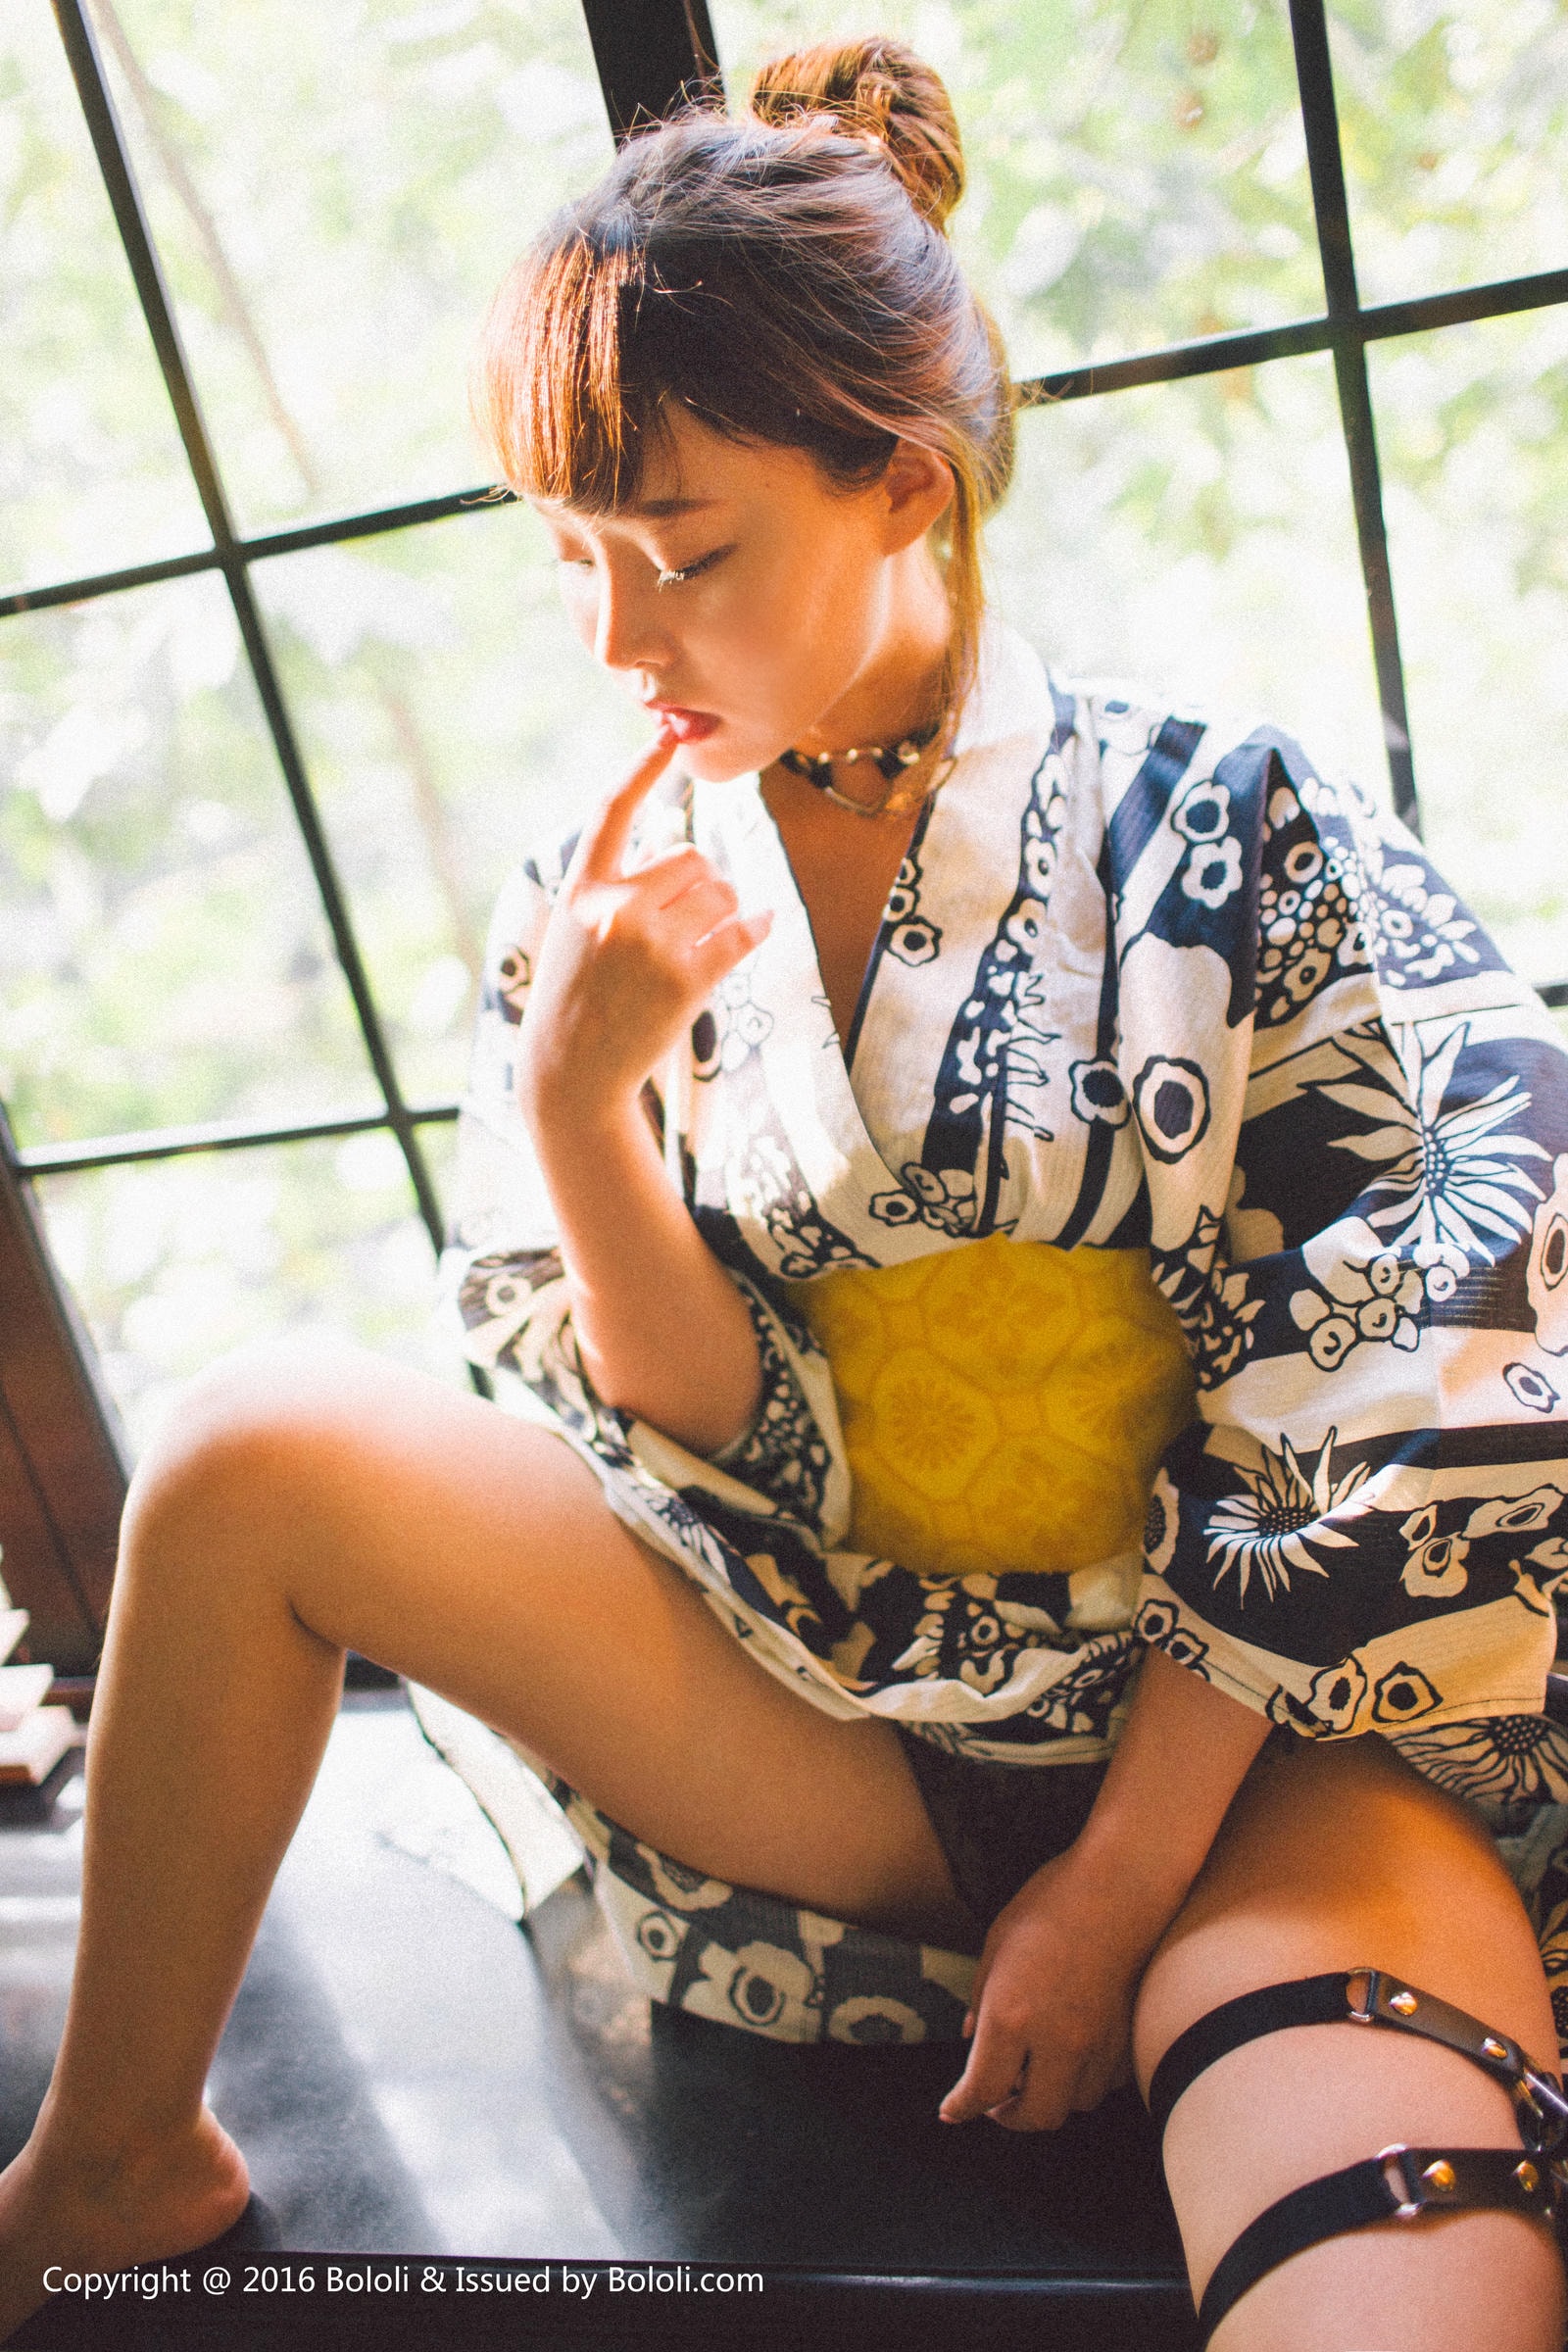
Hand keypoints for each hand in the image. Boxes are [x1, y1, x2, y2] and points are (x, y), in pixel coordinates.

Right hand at [518, 731, 772, 1129]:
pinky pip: (741, 933)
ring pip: (720, 892)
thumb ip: (614, 884)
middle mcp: (614, 909)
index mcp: (580, 890)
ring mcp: (651, 946)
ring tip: (700, 938)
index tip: (667, 735)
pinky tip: (763, 924)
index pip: (611, 811)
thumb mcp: (574, 930)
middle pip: (689, 857)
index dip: (641, 768)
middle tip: (689, 916)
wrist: (572, 1072)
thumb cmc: (575, 997)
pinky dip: (757, 926)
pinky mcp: (686, 981)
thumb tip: (676, 837)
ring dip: (723, 908)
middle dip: (700, 880)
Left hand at [938, 1838, 1175, 2132]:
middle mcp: (1056, 2041)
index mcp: (1012, 2016)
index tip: (951, 2111)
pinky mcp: (1127, 2038)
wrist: (1121, 1884)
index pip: (983, 2088)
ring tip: (1034, 2074)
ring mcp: (1098, 2044)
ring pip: (1075, 2105)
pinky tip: (1072, 2056)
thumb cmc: (1052, 1902)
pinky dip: (1084, 2081)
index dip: (961, 2107)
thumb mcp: (997, 1942)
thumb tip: (969, 2039)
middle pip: (1035, 2116)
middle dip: (1010, 2117)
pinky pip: (1105, 2083)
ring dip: (1050, 2098)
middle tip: (996, 2102)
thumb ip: (979, 1997)